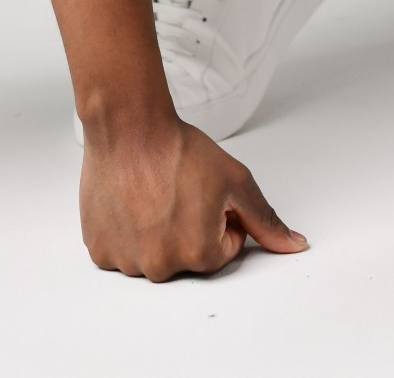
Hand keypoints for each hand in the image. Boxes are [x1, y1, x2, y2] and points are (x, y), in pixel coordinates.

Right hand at [79, 113, 307, 279]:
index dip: (221, 216)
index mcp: (199, 255)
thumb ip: (266, 220)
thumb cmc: (179, 150)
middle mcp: (161, 267)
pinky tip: (130, 201)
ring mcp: (126, 261)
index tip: (205, 193)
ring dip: (156, 231)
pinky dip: (127, 231)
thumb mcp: (236, 181)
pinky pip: (121, 250)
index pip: (225, 248)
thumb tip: (295, 246)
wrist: (129, 127)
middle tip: (178, 191)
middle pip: (188, 256)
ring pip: (153, 254)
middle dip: (190, 228)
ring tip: (151, 193)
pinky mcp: (99, 249)